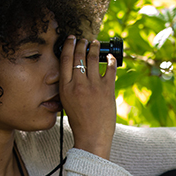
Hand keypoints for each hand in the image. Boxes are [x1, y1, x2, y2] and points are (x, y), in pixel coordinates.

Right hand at [59, 36, 116, 158]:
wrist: (92, 136)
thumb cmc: (79, 121)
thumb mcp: (66, 102)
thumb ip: (69, 85)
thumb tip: (75, 69)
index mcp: (65, 87)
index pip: (65, 59)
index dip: (68, 45)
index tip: (71, 39)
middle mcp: (78, 84)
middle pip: (79, 56)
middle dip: (81, 44)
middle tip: (84, 39)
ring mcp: (94, 86)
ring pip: (94, 58)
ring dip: (95, 48)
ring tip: (95, 43)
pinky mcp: (107, 89)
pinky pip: (110, 68)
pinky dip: (111, 60)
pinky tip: (110, 57)